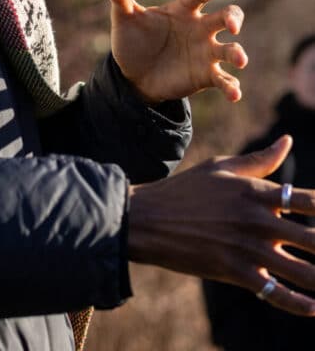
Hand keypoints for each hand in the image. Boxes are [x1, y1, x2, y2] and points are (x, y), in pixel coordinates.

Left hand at [97, 0, 246, 103]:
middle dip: (233, 18)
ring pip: (230, 50)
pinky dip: (232, 86)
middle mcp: (200, 29)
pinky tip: (234, 93)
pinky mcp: (206, 76)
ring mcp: (205, 53)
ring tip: (240, 59)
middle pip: (226, 17)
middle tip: (232, 25)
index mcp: (183, 10)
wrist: (132, 76)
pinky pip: (224, 80)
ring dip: (238, 54)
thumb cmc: (132, 40)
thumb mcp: (124, 16)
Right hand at [128, 136, 314, 316]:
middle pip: (313, 239)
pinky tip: (313, 307)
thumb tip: (288, 140)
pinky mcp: (236, 272)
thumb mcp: (222, 167)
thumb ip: (261, 159)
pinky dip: (299, 304)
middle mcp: (258, 220)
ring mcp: (249, 248)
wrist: (150, 219)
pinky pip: (276, 293)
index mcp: (257, 191)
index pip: (309, 201)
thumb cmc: (188, 189)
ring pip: (302, 271)